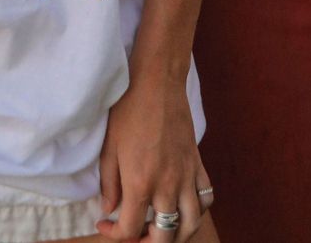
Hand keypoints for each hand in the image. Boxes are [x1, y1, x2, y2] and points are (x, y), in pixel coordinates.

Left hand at [95, 70, 212, 240]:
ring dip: (176, 233)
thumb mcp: (109, 146)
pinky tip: (182, 204)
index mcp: (140, 182)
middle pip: (164, 236)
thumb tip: (109, 209)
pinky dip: (197, 210)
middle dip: (147, 242)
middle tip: (134, 232)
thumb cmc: (128, 110)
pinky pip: (206, 198)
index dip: (115, 234)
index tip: (104, 223)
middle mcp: (167, 185)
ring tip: (159, 227)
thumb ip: (109, 183)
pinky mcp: (198, 164)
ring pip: (191, 224)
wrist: (157, 83)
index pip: (130, 229)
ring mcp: (187, 176)